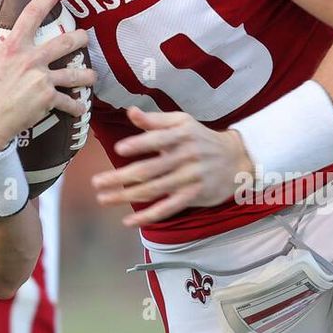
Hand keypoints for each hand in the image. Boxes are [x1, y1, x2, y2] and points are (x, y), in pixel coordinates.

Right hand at [0, 0, 94, 152]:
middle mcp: (31, 60)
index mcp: (12, 47)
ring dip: (87, 74)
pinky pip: (68, 102)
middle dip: (80, 37)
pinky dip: (76, 106)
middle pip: (65, 42)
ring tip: (92, 75)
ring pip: (75, 73)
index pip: (31, 16)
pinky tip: (80, 108)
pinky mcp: (47, 101)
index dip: (45, 0)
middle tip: (84, 36)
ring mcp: (41, 80)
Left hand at [90, 107, 254, 227]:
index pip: (158, 140)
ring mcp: (189, 178)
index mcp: (181, 135)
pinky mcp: (193, 196)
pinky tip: (128, 221)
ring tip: (103, 198)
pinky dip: (148, 216)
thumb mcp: (182, 122)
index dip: (139, 144)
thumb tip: (130, 112)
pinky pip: (168, 208)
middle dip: (121, 177)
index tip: (119, 149)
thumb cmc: (200, 138)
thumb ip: (155, 120)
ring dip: (126, 196)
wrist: (236, 159)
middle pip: (150, 170)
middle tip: (97, 182)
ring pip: (154, 190)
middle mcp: (186, 157)